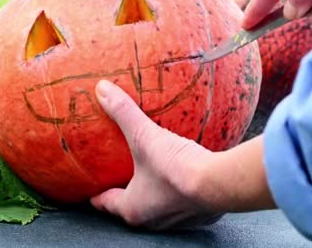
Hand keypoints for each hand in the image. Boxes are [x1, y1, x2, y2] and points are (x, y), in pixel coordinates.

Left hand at [90, 80, 221, 229]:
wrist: (218, 183)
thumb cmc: (175, 167)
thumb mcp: (144, 136)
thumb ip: (123, 113)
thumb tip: (101, 89)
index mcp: (133, 208)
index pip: (106, 204)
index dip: (97, 195)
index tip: (93, 188)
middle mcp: (153, 220)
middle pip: (133, 207)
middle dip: (128, 193)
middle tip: (122, 177)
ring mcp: (178, 221)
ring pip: (161, 208)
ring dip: (157, 193)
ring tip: (156, 174)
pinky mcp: (202, 216)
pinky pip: (188, 203)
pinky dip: (184, 190)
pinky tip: (190, 173)